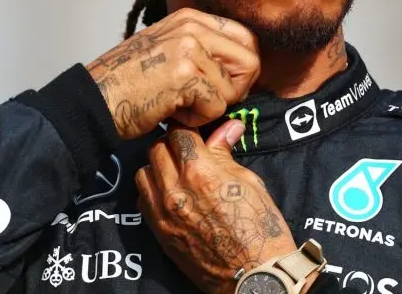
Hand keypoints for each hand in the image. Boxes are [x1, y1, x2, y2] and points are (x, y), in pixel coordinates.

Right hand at [87, 8, 259, 140]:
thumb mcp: (169, 48)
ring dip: (211, 108)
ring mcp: (188, 49)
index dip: (243, 68)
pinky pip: (216, 107)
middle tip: (206, 101)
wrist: (95, 99)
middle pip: (250, 61)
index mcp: (190, 18)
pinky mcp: (185, 76)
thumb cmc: (130, 83)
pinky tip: (173, 113)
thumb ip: (203, 49)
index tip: (223, 86)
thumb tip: (243, 67)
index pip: (246, 38)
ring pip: (234, 89)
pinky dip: (197, 120)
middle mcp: (192, 27)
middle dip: (235, 90)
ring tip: (181, 106)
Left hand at [135, 121, 297, 293]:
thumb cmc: (259, 228)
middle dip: (171, 144)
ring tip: (175, 172)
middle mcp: (174, 188)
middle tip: (186, 150)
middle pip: (156, 148)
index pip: (179, 132)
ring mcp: (162, 212)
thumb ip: (226, 154)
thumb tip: (227, 127)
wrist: (253, 274)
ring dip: (157, 167)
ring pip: (143, 171)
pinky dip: (151, 191)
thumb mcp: (249, 182)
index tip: (193, 132)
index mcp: (200, 171)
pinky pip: (142, 199)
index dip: (188, 128)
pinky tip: (169, 194)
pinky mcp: (158, 231)